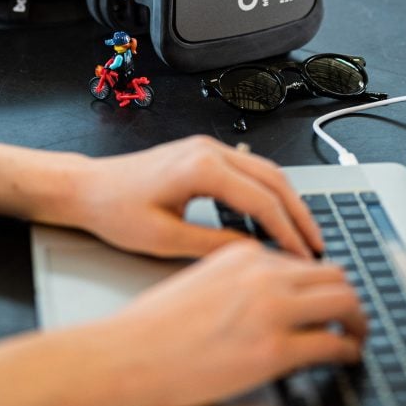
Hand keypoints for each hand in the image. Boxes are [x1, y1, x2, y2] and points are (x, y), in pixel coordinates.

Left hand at [72, 135, 322, 258]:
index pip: (261, 200)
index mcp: (201, 168)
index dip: (288, 231)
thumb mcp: (164, 239)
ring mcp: (206, 148)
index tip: (303, 256)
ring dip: (288, 201)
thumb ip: (213, 245)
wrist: (87, 188)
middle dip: (300, 214)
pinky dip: (269, 192)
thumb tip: (253, 253)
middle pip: (273, 179)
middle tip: (317, 246)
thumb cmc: (114, 210)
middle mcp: (208, 151)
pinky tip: (275, 217)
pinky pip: (249, 169)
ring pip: (265, 170)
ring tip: (303, 235)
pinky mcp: (202, 155)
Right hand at [101, 240, 365, 405]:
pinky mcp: (273, 350)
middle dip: (351, 295)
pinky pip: (332, 344)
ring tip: (358, 335)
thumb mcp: (199, 279)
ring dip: (358, 320)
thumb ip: (238, 279)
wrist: (129, 353)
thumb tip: (267, 294)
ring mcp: (270, 311)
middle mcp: (262, 275)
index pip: (303, 258)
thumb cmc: (152, 325)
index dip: (323, 279)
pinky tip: (346, 356)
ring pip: (344, 302)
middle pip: (333, 274)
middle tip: (354, 314)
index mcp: (242, 255)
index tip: (329, 294)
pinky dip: (348, 350)